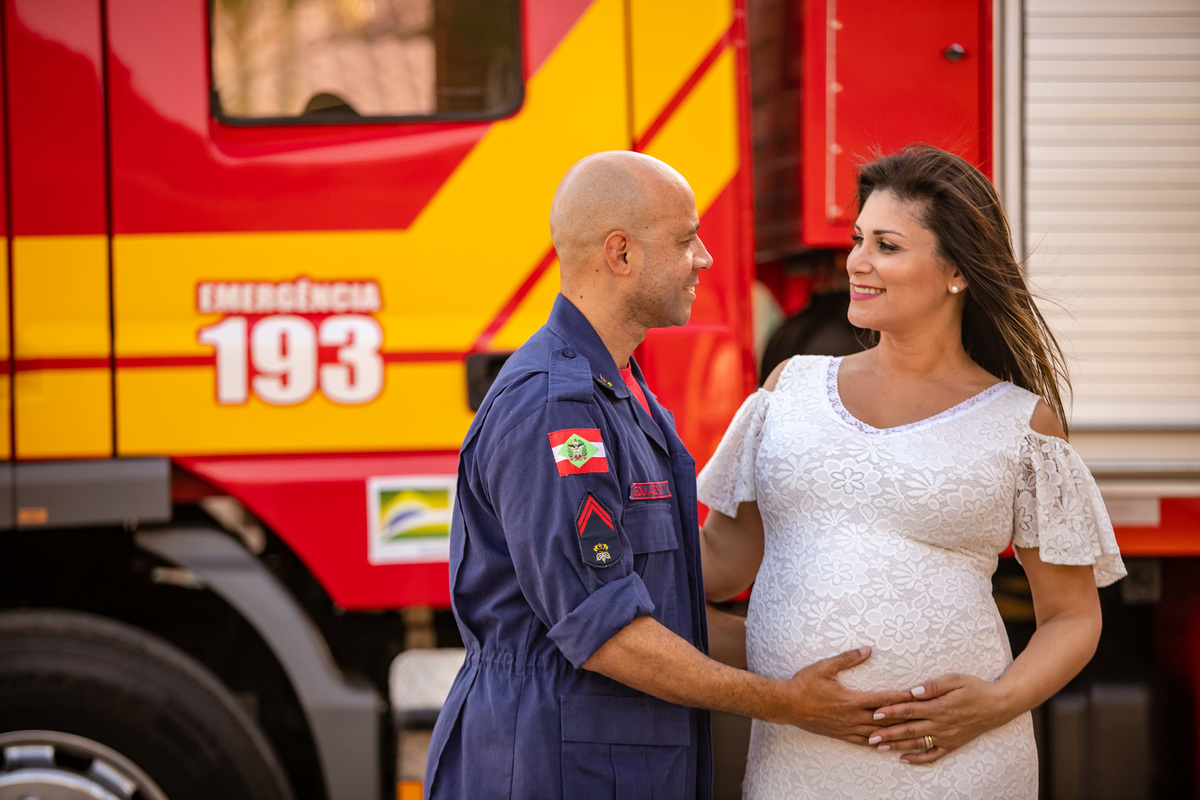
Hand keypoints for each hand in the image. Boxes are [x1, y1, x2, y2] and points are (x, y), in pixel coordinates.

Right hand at [778, 647, 914, 744]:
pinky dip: (876, 743)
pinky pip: (863, 743)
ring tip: (909, 734)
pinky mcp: (840, 735)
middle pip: (884, 719)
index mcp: (851, 700)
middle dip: (904, 717)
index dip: (901, 698)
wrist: (787, 704)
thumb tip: (867, 650)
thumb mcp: (825, 666)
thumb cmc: (805, 684)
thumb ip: (847, 658)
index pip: (883, 699)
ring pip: (876, 734)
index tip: (917, 696)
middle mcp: (852, 717)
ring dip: (893, 733)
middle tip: (920, 715)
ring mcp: (846, 728)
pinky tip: (885, 744)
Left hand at [867, 673, 1011, 762]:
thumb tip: (913, 691)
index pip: (909, 710)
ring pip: (917, 743)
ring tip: (879, 747)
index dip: (891, 712)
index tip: (874, 713)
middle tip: (869, 736)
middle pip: (909, 729)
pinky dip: (918, 759)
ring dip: (897, 746)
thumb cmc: (974, 688)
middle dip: (887, 733)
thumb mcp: (955, 679)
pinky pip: (933, 755)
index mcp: (939, 707)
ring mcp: (946, 737)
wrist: (997, 706)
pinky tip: (904, 759)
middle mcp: (941, 725)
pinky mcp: (952, 745)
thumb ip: (933, 686)